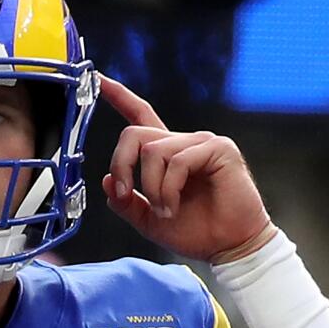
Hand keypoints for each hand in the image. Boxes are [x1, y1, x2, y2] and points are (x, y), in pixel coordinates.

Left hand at [99, 74, 270, 261]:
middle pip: (135, 134)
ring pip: (154, 152)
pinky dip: (169, 189)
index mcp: (167, 155)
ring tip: (166, 210)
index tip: (99, 80)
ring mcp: (202, 143)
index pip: (141, 117)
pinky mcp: (219, 149)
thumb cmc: (198, 233)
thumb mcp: (149, 220)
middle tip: (124, 193)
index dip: (120, 97)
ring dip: (152, 188)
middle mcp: (183, 144)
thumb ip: (126, 202)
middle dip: (121, 165)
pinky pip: (177, 161)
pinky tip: (174, 206)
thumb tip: (106, 180)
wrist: (229, 247)